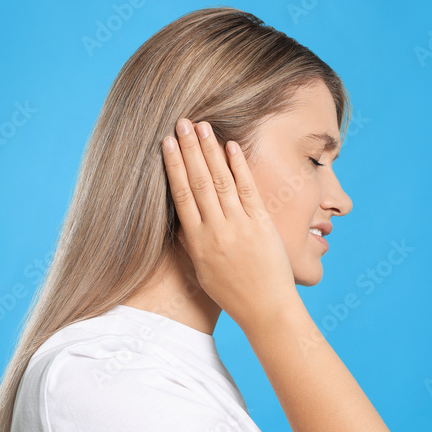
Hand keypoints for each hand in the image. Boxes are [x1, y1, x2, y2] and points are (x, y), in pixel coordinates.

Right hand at [161, 118, 299, 332]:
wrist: (265, 308)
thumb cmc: (233, 292)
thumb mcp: (203, 270)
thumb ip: (193, 242)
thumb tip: (181, 220)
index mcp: (198, 242)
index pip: (181, 196)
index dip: (173, 167)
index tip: (165, 143)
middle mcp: (216, 231)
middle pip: (199, 182)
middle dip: (188, 150)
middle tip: (180, 122)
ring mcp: (239, 226)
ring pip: (221, 181)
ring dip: (210, 151)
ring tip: (201, 126)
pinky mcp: (261, 224)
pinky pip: (248, 190)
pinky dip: (239, 166)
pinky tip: (230, 146)